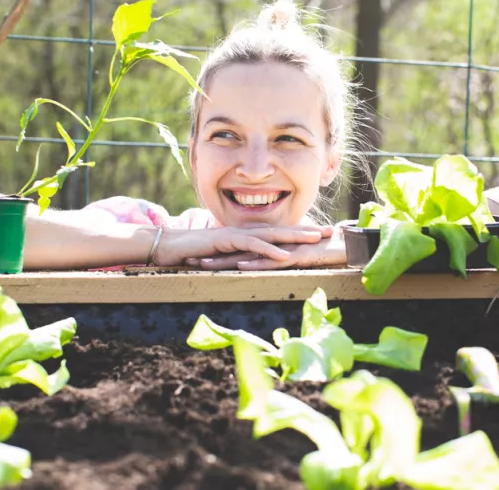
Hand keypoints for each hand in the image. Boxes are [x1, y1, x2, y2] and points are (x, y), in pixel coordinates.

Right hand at [150, 225, 333, 266]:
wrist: (166, 246)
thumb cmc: (194, 254)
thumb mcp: (224, 258)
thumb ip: (240, 259)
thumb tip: (254, 268)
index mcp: (248, 235)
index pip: (279, 233)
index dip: (301, 233)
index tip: (323, 235)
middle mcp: (245, 232)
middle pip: (282, 230)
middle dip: (307, 230)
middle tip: (331, 232)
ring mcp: (236, 234)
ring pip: (271, 235)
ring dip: (294, 237)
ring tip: (316, 241)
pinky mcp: (225, 241)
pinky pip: (251, 245)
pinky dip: (268, 251)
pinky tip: (285, 256)